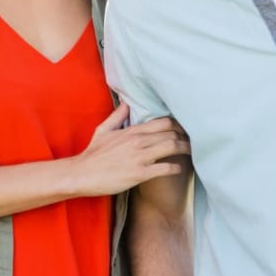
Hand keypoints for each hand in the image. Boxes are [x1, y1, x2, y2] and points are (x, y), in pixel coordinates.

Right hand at [71, 104, 188, 196]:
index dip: (178, 125)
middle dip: (185, 137)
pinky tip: (178, 169)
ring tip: (192, 153)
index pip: (163, 122)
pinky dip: (176, 168)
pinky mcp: (140, 173)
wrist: (81, 174)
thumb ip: (117, 116)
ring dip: (185, 150)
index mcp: (131, 131)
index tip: (184, 129)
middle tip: (193, 141)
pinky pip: (165, 168)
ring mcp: (140, 157)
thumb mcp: (103, 130)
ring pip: (172, 147)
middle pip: (171, 133)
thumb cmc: (92, 154)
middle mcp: (138, 141)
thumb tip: (126, 102)